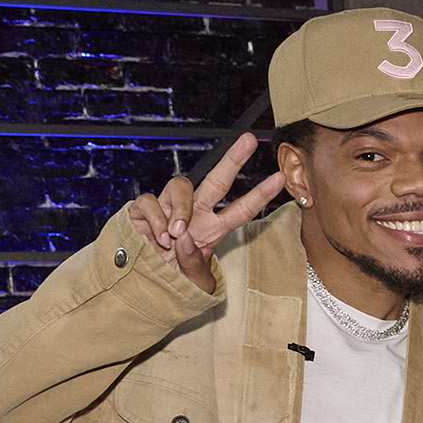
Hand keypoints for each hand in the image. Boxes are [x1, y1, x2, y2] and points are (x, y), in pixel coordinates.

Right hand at [126, 133, 285, 294]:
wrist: (140, 280)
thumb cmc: (172, 278)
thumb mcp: (192, 281)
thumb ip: (192, 264)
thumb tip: (184, 237)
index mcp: (213, 228)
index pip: (241, 209)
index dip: (260, 195)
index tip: (281, 179)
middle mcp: (194, 212)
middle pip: (217, 180)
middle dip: (233, 160)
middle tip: (248, 141)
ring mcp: (169, 207)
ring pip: (181, 185)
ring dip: (180, 208)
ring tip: (176, 234)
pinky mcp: (144, 209)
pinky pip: (150, 201)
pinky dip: (156, 219)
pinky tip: (158, 238)